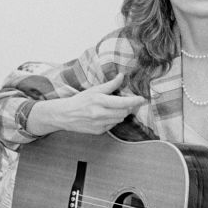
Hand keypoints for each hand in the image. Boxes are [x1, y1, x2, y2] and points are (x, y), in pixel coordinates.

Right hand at [27, 73, 146, 135]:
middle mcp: (100, 114)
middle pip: (124, 112)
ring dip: (121, 113)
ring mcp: (99, 124)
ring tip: (113, 108)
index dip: (134, 101)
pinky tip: (106, 115)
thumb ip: (110, 85)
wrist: (65, 115)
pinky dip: (113, 120)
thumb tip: (121, 76)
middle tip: (126, 101)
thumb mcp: (94, 90)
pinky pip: (112, 125)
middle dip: (128, 107)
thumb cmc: (80, 100)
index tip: (142, 99)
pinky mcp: (99, 131)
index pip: (122, 102)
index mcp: (99, 101)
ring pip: (119, 119)